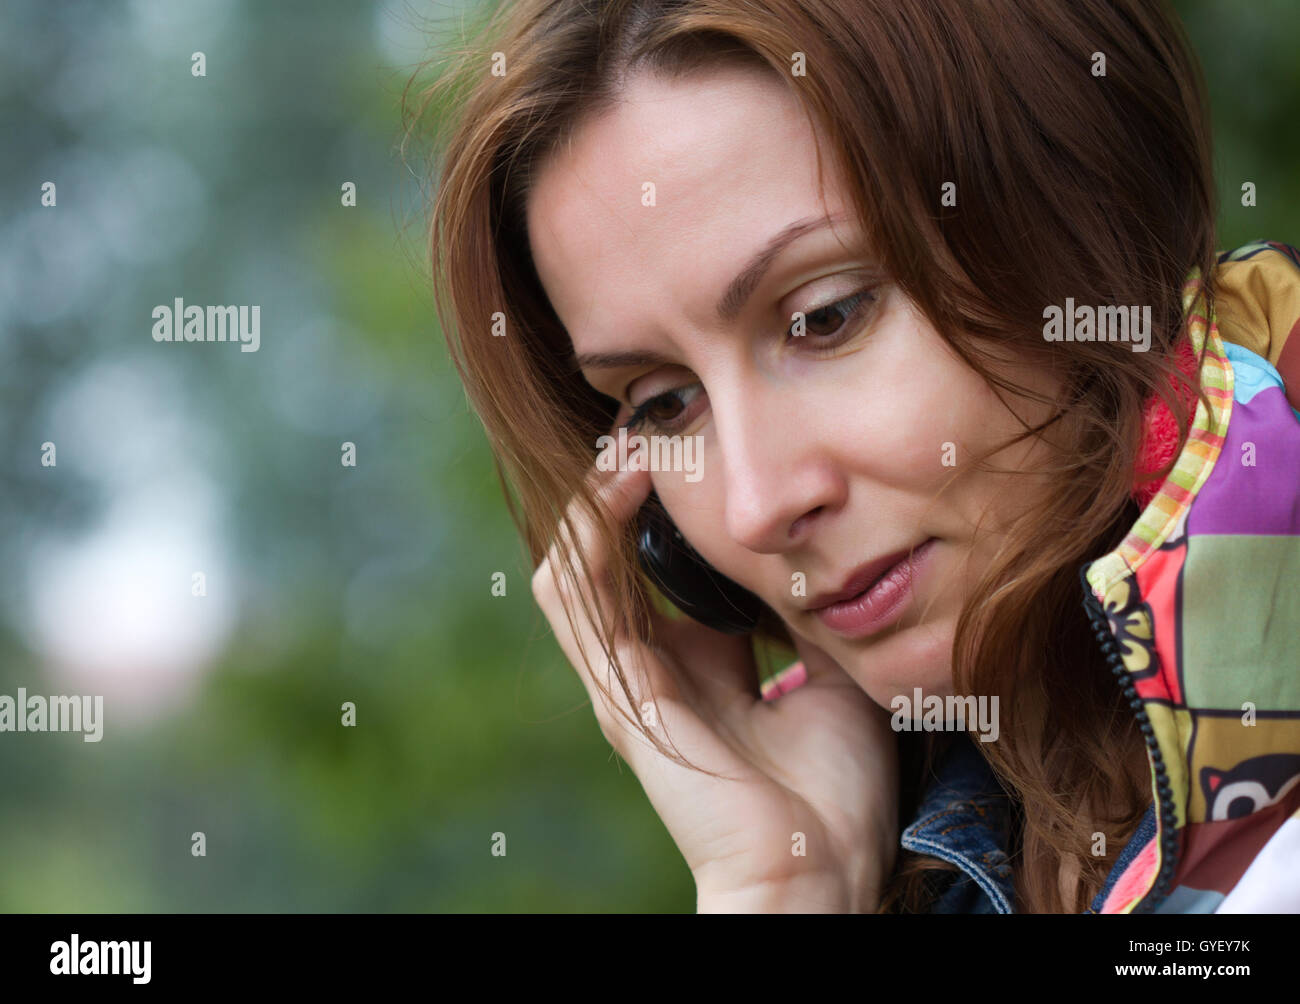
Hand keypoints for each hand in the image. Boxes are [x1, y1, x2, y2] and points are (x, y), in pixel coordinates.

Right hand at [531, 459, 898, 911]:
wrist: (819, 874)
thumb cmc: (830, 794)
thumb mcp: (826, 681)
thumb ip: (806, 628)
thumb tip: (820, 570)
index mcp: (696, 668)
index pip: (657, 572)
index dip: (662, 508)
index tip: (690, 447)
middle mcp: (652, 670)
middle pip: (608, 562)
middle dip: (619, 491)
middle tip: (646, 427)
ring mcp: (626, 684)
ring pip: (576, 571)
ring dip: (593, 502)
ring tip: (626, 444)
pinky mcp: (620, 697)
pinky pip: (580, 600)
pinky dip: (590, 536)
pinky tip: (622, 484)